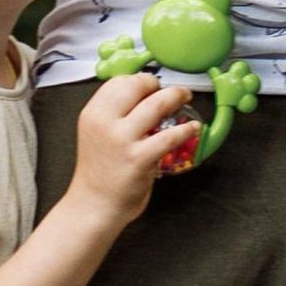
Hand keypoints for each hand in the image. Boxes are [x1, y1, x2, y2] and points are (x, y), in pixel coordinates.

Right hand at [70, 71, 197, 222]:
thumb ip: (115, 114)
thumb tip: (144, 96)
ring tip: (185, 98)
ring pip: (157, 104)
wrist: (93, 206)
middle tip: (172, 89)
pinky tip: (192, 128)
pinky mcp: (139, 159)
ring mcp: (122, 140)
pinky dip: (186, 130)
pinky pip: (169, 136)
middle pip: (137, 85)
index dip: (140, 79)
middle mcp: (104, 123)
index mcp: (93, 114)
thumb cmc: (99, 172)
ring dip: (176, 96)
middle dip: (158, 83)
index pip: (118, 81)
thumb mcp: (97, 133)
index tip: (152, 84)